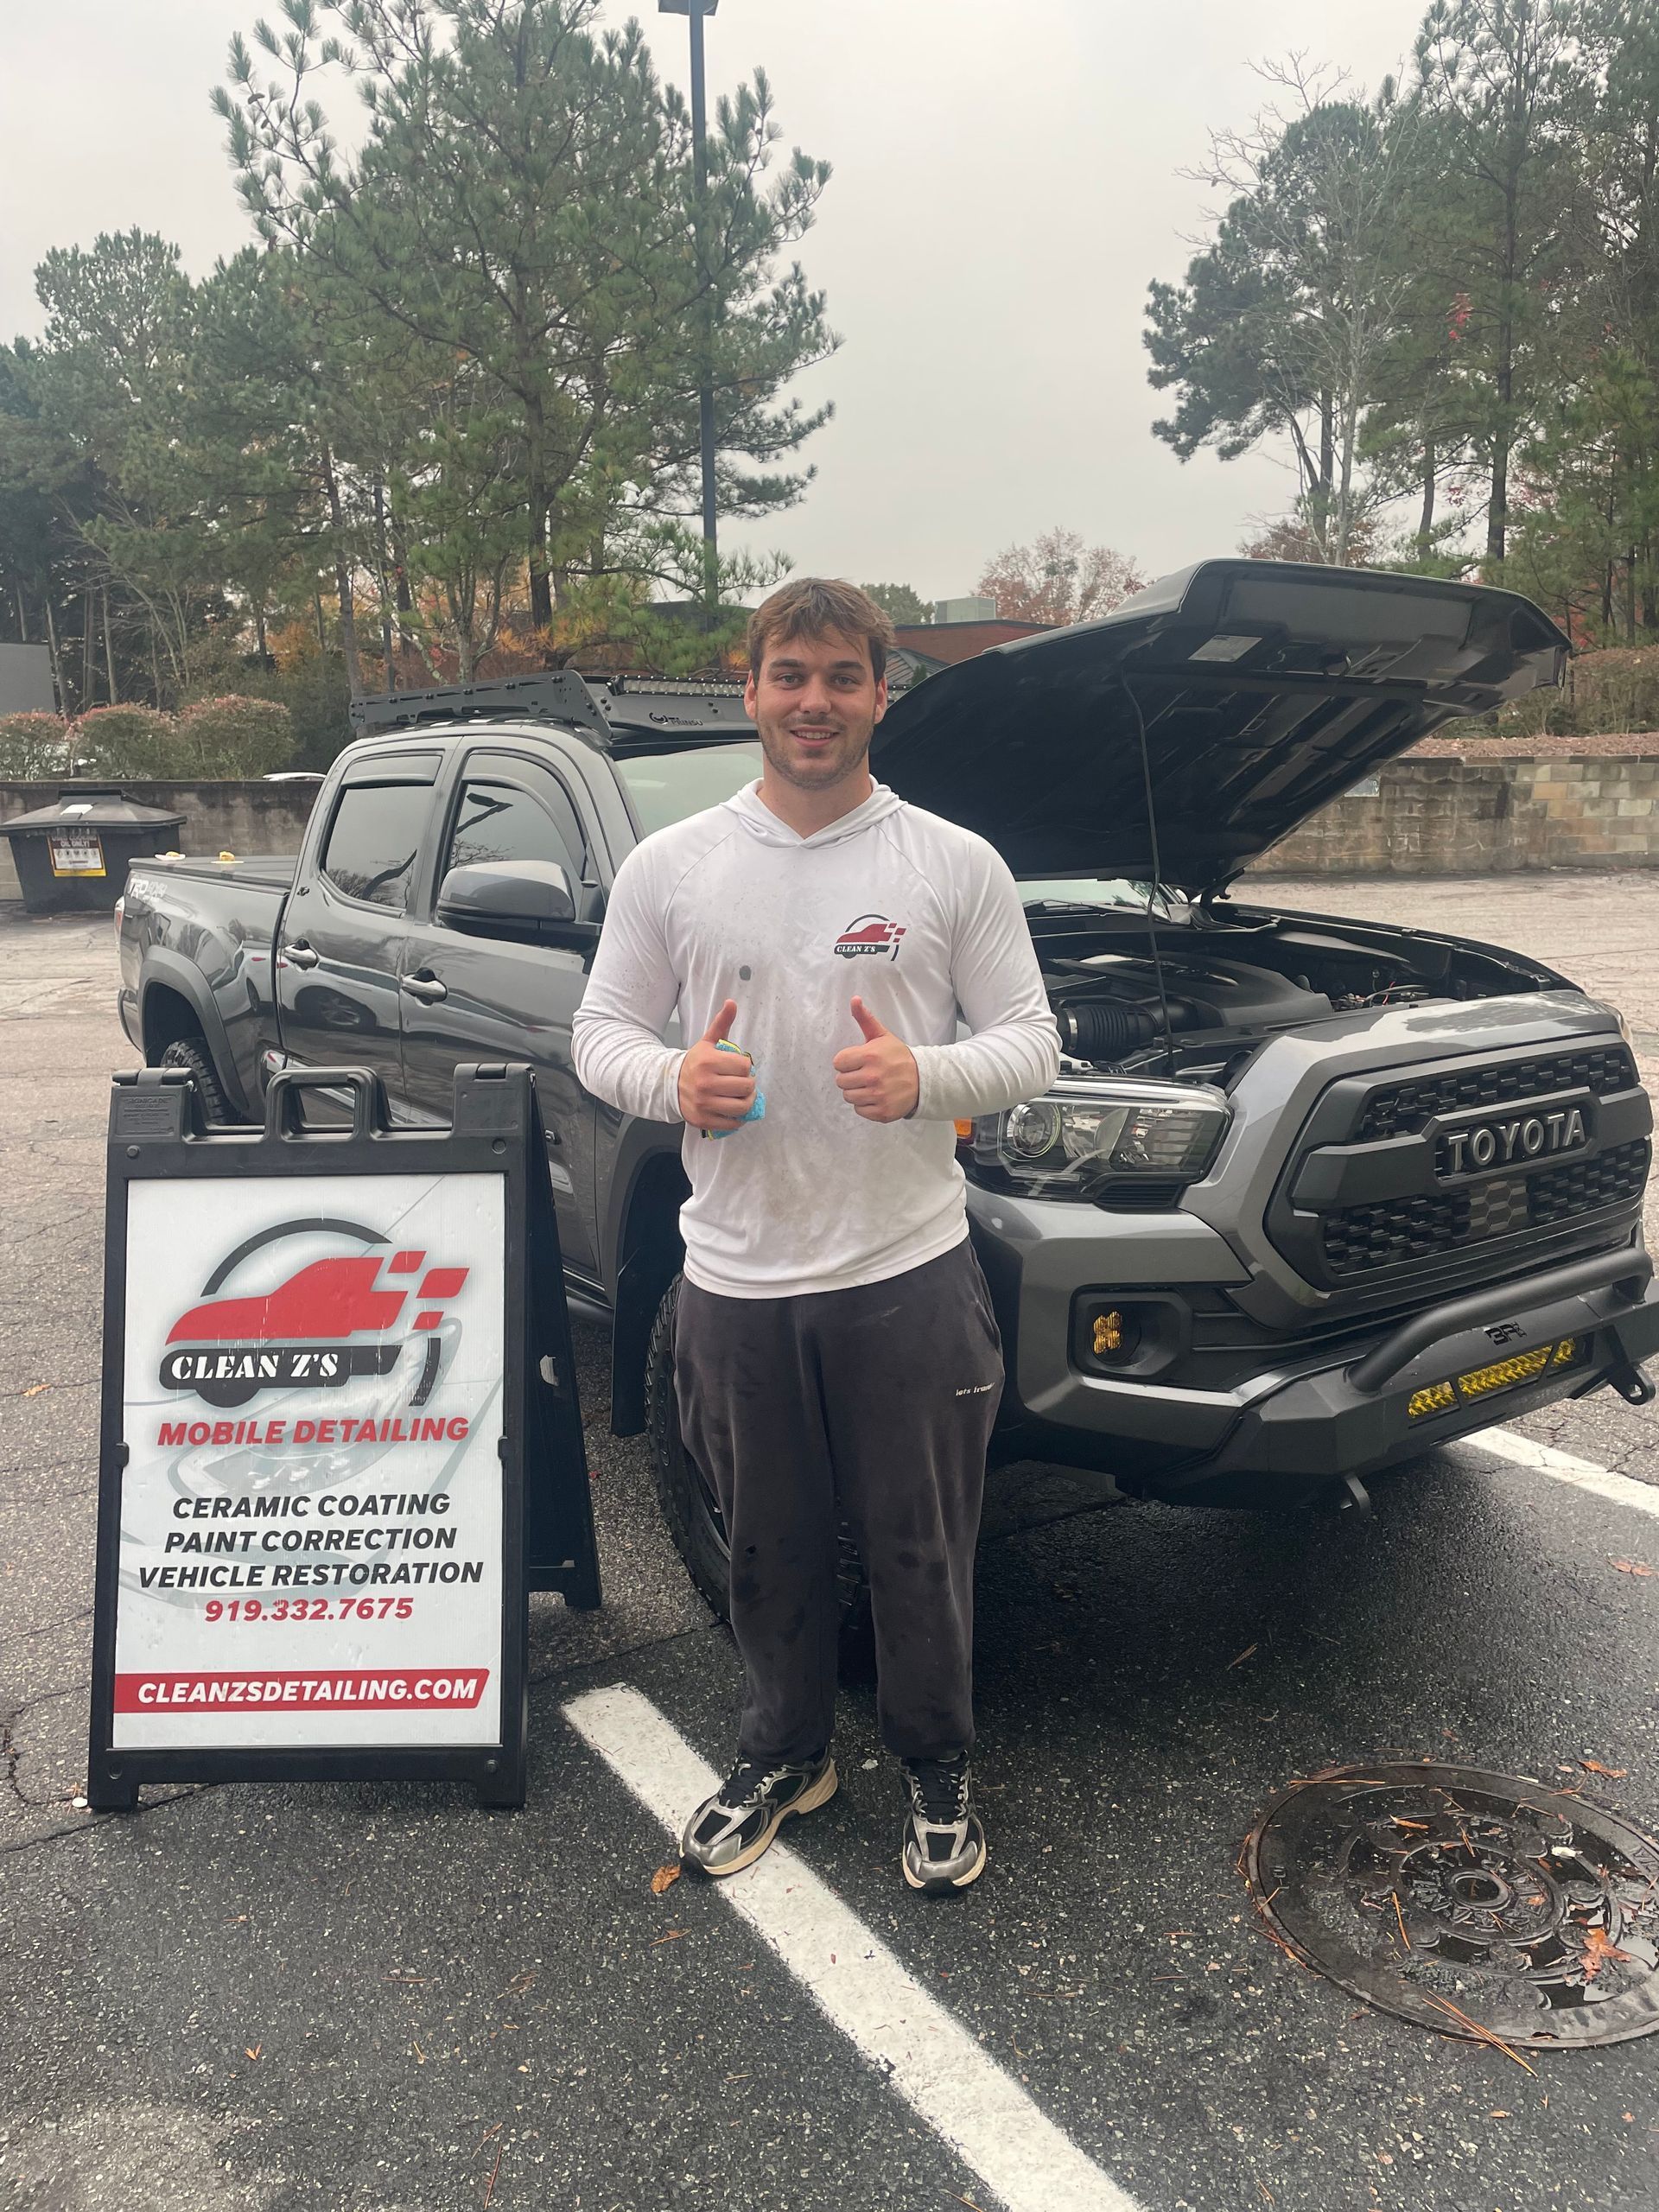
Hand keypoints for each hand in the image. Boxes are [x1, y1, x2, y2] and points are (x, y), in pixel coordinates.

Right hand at [678, 1000, 756, 1132]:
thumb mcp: (707, 1042)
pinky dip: (737, 1119)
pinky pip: (731, 1123)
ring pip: (742, 1107)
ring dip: (747, 1103)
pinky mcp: (703, 1120)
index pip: (745, 1066)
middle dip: (749, 1085)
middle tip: (742, 1083)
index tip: (740, 1068)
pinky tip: (733, 1110)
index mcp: (708, 1061)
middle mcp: (706, 1083)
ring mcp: (704, 1103)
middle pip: (746, 1087)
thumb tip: (732, 1002)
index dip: (746, 1067)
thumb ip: (721, 1023)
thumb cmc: (695, 1063)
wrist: (669, 1085)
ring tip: (742, 1097)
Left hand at [833, 996, 918, 1122]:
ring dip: (857, 1092)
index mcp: (869, 1056)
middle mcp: (872, 1076)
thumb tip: (854, 999)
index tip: (858, 1062)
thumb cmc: (898, 1056)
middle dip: (850, 1077)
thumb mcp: (882, 1036)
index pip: (838, 1062)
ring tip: (870, 1085)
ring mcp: (878, 1095)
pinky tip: (876, 1096)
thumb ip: (865, 1019)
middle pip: (840, 1081)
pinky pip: (859, 1110)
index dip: (846, 1062)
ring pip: (848, 1097)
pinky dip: (865, 1106)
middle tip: (865, 1074)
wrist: (924, 1079)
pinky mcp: (882, 1112)